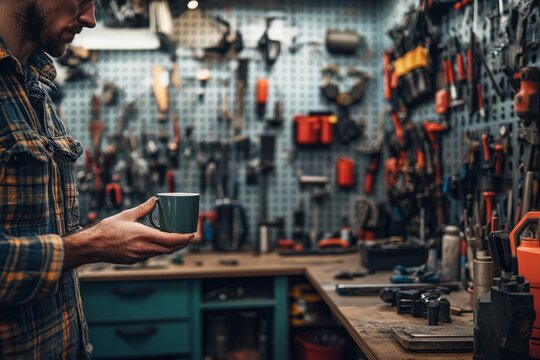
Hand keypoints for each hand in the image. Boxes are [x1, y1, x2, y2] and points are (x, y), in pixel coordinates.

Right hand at [63, 197, 192, 268]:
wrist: (92, 246)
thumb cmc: (107, 229)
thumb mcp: (126, 215)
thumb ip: (143, 208)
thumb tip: (155, 200)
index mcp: (142, 235)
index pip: (170, 239)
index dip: (183, 238)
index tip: (192, 234)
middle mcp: (143, 248)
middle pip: (169, 249)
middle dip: (181, 244)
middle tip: (189, 237)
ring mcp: (139, 256)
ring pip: (161, 253)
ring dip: (172, 248)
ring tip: (178, 240)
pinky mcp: (134, 260)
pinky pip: (151, 255)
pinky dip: (160, 250)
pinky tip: (161, 244)